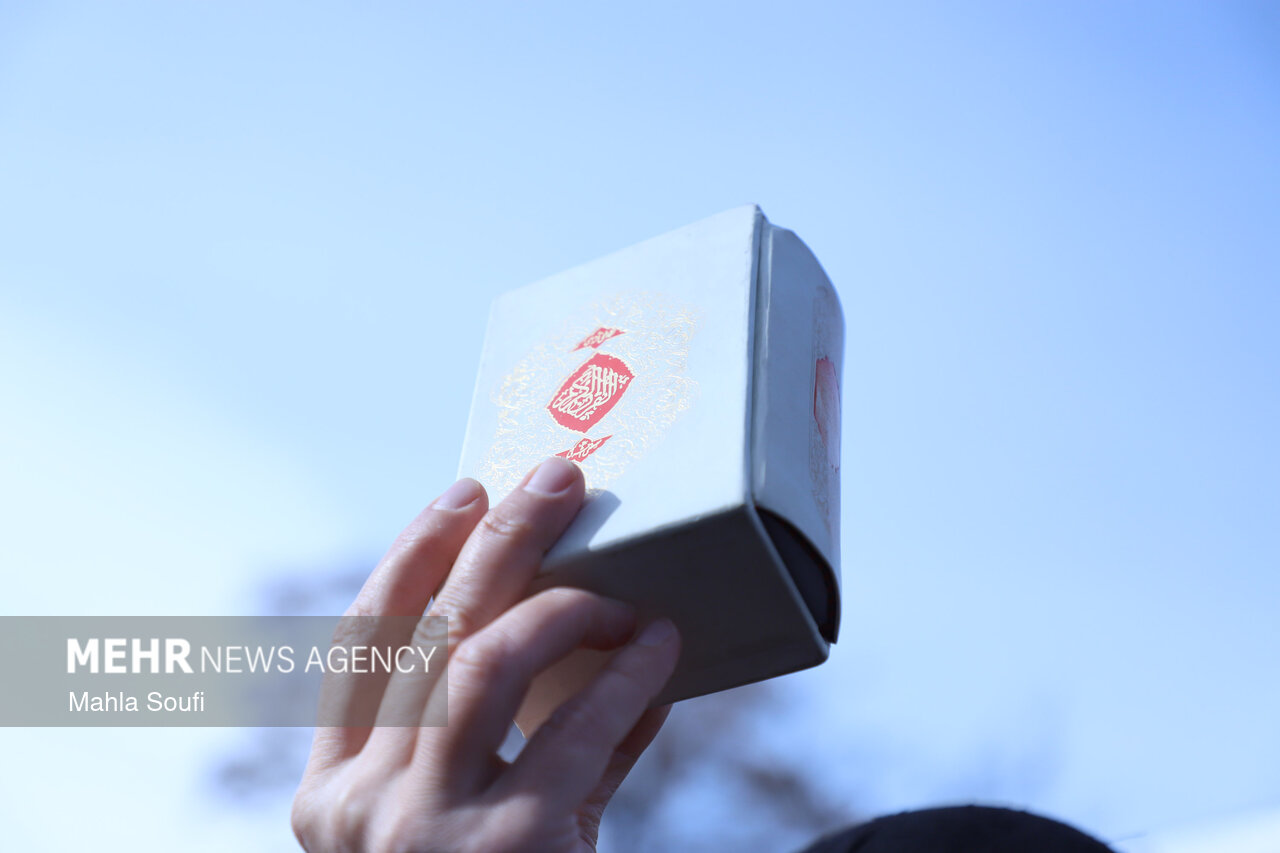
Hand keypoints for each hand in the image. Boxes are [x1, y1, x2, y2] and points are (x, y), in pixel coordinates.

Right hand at [291, 457, 680, 852]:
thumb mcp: (465, 826)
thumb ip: (506, 742)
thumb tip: (591, 627)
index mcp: (328, 798)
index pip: (358, 646)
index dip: (410, 557)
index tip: (460, 494)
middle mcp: (357, 809)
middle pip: (425, 634)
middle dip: (493, 540)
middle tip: (554, 477)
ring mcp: (421, 832)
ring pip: (481, 661)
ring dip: (559, 602)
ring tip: (618, 587)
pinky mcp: (507, 849)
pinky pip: (576, 728)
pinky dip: (626, 675)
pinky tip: (662, 646)